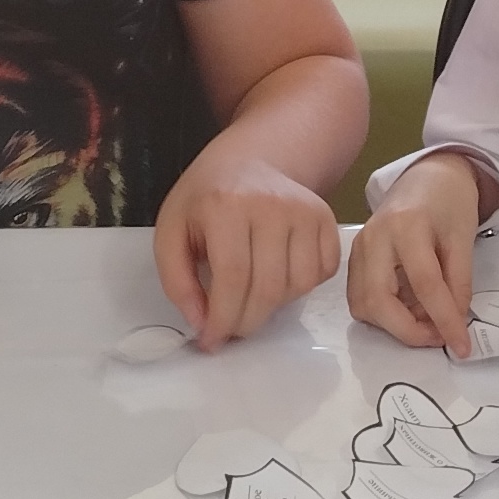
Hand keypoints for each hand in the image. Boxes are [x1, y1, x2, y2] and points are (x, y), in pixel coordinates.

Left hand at [156, 144, 342, 348]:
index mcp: (226, 205)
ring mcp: (305, 210)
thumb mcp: (172, 229)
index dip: (222, 318)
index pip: (232, 277)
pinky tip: (277, 275)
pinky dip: (300, 288)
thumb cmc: (207, 197)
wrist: (253, 158)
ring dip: (272, 306)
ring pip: (297, 286)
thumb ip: (177, 280)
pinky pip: (321, 273)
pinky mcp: (326, 219)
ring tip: (250, 294)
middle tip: (231, 329)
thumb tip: (201, 322)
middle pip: (267, 288)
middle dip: (246, 322)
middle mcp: (272, 205)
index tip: (212, 340)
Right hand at [346, 149, 487, 353]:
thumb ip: (459, 283)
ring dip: (394, 324)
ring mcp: (358, 249)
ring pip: (363, 306)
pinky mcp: (354, 259)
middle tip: (438, 336)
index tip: (462, 346)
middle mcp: (373, 239)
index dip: (444, 321)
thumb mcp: (464, 239)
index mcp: (406, 226)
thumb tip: (455, 324)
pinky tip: (408, 307)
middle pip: (378, 301)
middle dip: (408, 331)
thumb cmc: (449, 202)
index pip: (425, 285)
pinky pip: (360, 298)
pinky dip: (384, 314)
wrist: (427, 177)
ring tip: (425, 319)